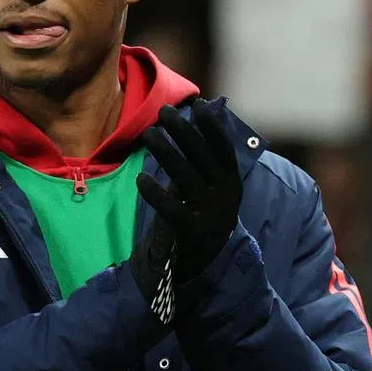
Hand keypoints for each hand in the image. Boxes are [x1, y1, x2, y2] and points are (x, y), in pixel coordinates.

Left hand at [137, 100, 242, 284]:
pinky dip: (155, 193)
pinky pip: (172, 210)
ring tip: (148, 134)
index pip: (223, 150)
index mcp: (230, 183)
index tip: (198, 105)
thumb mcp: (210, 187)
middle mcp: (224, 197)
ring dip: (166, 153)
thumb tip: (201, 114)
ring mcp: (209, 216)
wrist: (203, 265)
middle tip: (163, 111)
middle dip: (184, 132)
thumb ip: (203, 158)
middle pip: (203, 158)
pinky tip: (140, 178)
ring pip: (186, 178)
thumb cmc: (201, 215)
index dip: (212, 127)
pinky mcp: (191, 234)